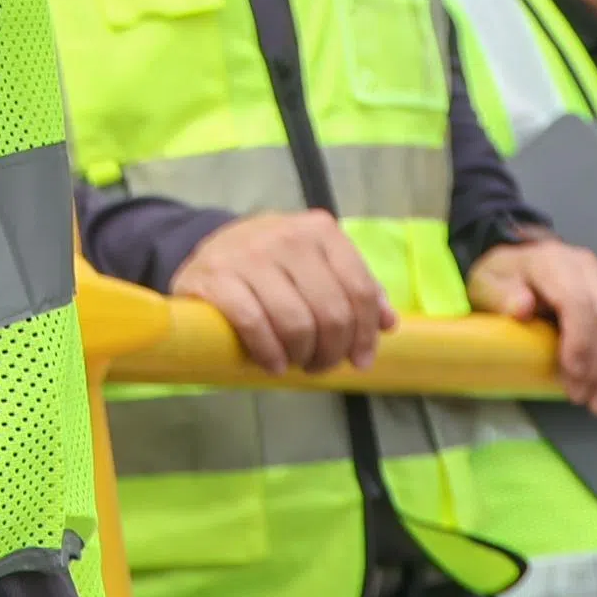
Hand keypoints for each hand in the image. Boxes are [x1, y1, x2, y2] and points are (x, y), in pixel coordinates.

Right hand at [171, 210, 399, 376]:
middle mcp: (287, 236)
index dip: (364, 334)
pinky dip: (268, 352)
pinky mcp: (216, 276)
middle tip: (320, 365)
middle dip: (331, 351)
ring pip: (296, 322)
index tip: (359, 361)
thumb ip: (353, 288)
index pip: (359, 290)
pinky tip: (271, 363)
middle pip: (331, 312)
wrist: (208, 251)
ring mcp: (249, 254)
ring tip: (295, 362)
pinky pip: (254, 324)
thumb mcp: (317, 265)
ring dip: (300, 355)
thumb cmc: (272, 265)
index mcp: (320, 231)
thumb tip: (388, 323)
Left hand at [476, 235, 596, 409]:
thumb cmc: (503, 279)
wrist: (522, 264)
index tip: (572, 376)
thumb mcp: (487, 283)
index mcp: (555, 263)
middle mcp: (589, 270)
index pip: (580, 303)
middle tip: (580, 399)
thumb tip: (521, 308)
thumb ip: (501, 296)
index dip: (581, 343)